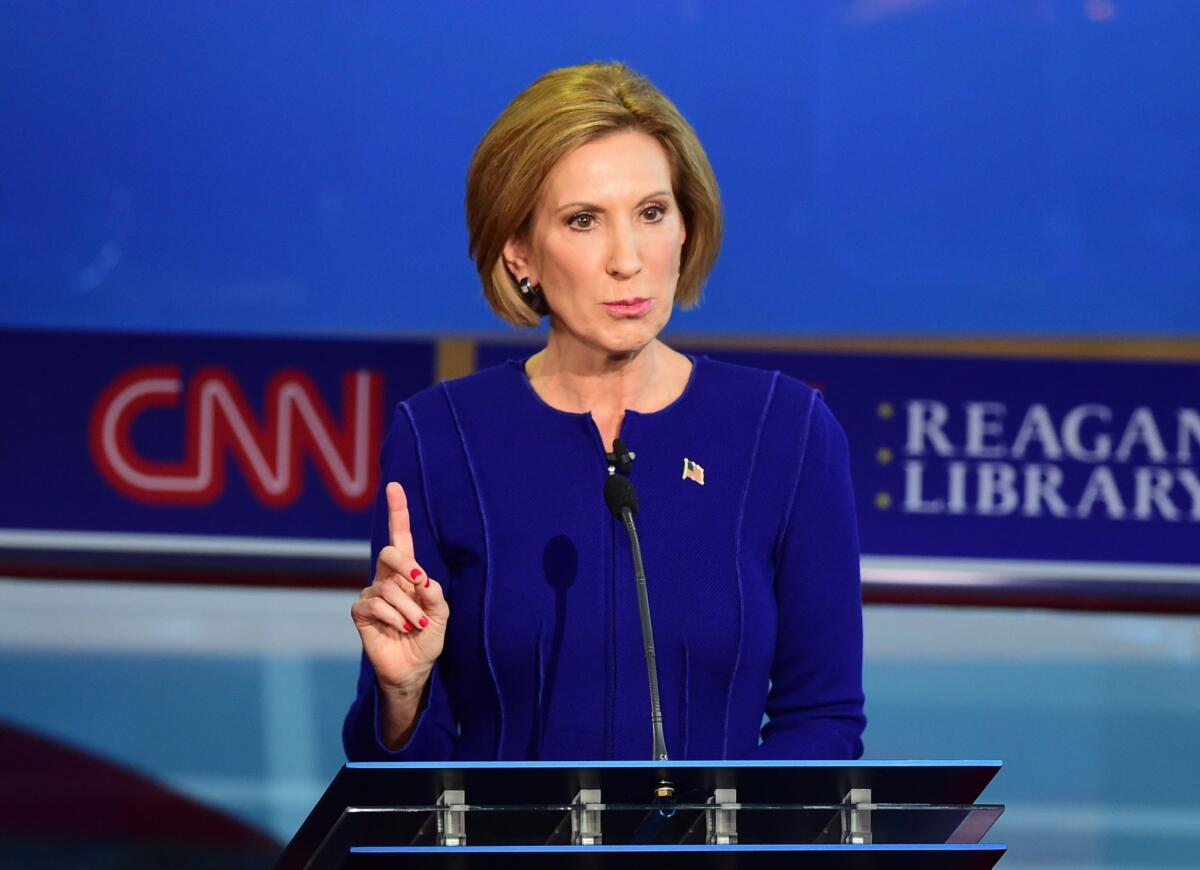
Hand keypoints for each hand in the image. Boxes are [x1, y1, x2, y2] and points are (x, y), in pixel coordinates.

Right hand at [351, 481, 448, 695]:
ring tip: (416, 625)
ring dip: (409, 609)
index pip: (401, 537)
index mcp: (408, 572)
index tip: (395, 486)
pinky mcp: (360, 611)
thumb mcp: (441, 614)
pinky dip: (395, 618)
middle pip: (391, 553)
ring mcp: (371, 592)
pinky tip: (400, 629)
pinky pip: (376, 604)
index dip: (398, 511)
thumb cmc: (428, 637)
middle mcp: (387, 577)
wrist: (414, 667)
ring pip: (389, 587)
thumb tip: (421, 577)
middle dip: (406, 566)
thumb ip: (434, 594)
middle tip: (420, 584)